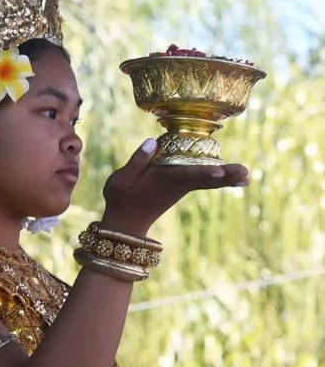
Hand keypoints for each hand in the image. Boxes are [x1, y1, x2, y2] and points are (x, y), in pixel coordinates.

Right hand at [101, 138, 248, 236]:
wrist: (125, 224)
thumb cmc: (120, 200)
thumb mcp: (119, 181)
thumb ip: (136, 161)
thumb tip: (153, 142)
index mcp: (163, 181)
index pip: (186, 174)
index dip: (202, 172)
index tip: (218, 171)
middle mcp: (177, 185)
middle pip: (205, 178)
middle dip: (226, 175)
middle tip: (247, 174)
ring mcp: (181, 188)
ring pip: (208, 180)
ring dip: (228, 177)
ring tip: (247, 175)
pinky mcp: (181, 188)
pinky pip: (204, 181)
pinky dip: (219, 177)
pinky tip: (233, 176)